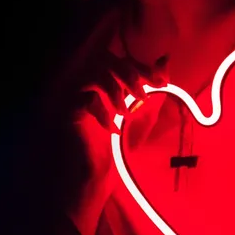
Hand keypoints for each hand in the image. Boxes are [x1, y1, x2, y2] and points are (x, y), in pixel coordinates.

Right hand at [35, 0, 166, 234]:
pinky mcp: (69, 113)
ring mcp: (77, 97)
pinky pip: (84, 98)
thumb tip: (165, 58)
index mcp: (109, 83)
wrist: (104, 177)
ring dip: (114, 89)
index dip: (142, 67)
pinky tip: (113, 129)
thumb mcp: (146, 114)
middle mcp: (90, 86)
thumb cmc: (123, 145)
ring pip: (93, 73)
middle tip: (142, 94)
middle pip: (106, 59)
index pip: (123, 61)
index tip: (161, 81)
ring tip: (126, 112)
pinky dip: (102, 111)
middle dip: (128, 73)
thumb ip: (155, 88)